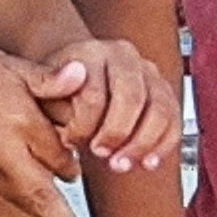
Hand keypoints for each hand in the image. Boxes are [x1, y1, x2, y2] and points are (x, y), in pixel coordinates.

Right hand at [0, 29, 91, 216]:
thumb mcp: (15, 68)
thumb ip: (51, 79)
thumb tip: (83, 74)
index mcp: (21, 121)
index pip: (61, 159)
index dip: (72, 165)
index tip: (75, 168)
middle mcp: (0, 148)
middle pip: (41, 197)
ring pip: (16, 196)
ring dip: (38, 211)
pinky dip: (4, 181)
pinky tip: (4, 169)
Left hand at [29, 33, 176, 178]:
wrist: (76, 74)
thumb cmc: (58, 87)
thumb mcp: (42, 88)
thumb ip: (49, 95)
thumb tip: (67, 107)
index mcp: (91, 52)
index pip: (94, 92)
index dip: (84, 124)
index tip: (72, 142)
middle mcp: (124, 56)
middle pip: (132, 97)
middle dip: (117, 133)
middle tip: (101, 155)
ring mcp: (149, 72)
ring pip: (159, 108)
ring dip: (142, 143)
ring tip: (122, 164)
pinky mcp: (164, 90)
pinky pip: (174, 118)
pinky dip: (163, 144)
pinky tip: (148, 163)